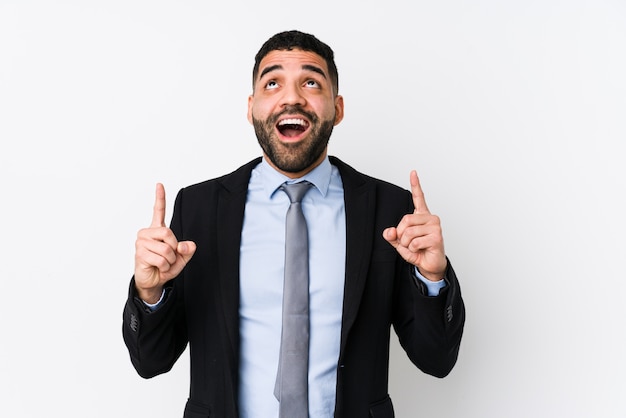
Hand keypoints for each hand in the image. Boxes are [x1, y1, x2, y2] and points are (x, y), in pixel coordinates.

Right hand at [134, 183, 195, 302]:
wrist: (153, 281)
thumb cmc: (165, 266)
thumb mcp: (181, 258)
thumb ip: (187, 250)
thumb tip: (188, 245)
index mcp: (157, 230)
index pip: (158, 211)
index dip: (159, 198)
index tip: (159, 184)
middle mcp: (147, 233)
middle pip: (168, 233)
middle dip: (174, 248)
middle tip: (170, 256)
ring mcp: (141, 243)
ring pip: (166, 248)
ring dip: (170, 260)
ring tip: (163, 263)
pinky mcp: (140, 254)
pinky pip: (161, 259)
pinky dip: (165, 266)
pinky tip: (158, 267)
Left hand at [383, 171, 446, 280]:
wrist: (429, 265)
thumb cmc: (418, 251)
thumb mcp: (400, 243)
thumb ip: (392, 236)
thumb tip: (389, 231)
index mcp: (421, 216)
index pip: (419, 197)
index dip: (416, 185)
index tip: (413, 172)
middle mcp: (430, 218)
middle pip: (405, 219)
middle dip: (400, 234)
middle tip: (407, 242)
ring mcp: (435, 227)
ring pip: (409, 232)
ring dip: (407, 243)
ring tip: (415, 247)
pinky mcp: (437, 237)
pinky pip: (415, 242)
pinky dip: (413, 249)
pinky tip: (421, 250)